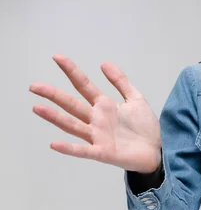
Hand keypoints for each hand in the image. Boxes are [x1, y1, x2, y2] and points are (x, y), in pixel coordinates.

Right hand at [30, 54, 161, 172]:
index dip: (72, 71)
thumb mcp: (135, 99)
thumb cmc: (144, 126)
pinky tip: (54, 144)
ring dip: (55, 118)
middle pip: (72, 104)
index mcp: (104, 106)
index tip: (57, 57)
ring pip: (72, 125)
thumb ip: (121, 82)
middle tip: (34, 86)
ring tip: (37, 108)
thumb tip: (104, 63)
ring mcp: (97, 137)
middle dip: (54, 95)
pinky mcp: (103, 152)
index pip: (84, 85)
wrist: (157, 150)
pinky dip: (69, 148)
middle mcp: (96, 120)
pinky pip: (83, 150)